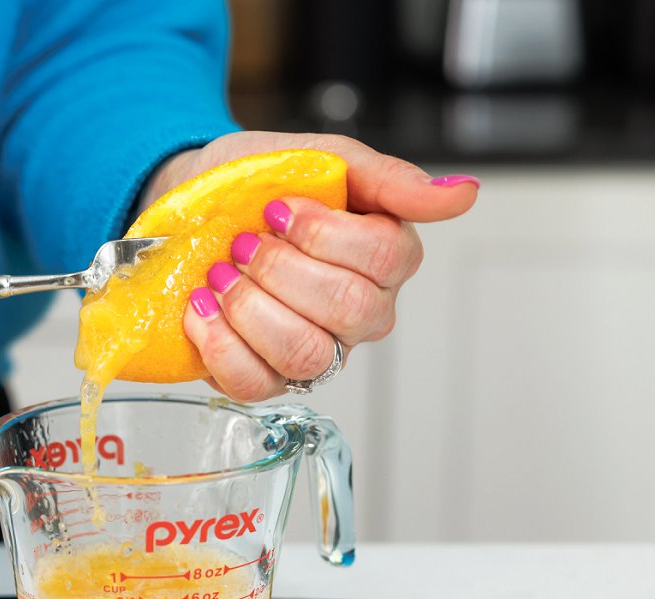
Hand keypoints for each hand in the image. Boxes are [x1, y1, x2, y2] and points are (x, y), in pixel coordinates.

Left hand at [142, 132, 478, 401]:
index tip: (279, 208)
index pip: (388, 260)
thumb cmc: (258, 183)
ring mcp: (316, 351)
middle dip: (282, 269)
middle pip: (348, 309)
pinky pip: (255, 383)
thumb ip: (390, 179)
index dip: (325, 234)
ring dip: (250, 308)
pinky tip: (201, 308)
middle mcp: (360, 314)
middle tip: (244, 243)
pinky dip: (220, 345)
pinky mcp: (265, 378)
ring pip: (304, 352)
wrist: (190, 201)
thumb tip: (463, 194)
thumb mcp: (322, 159)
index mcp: (386, 259)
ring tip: (220, 275)